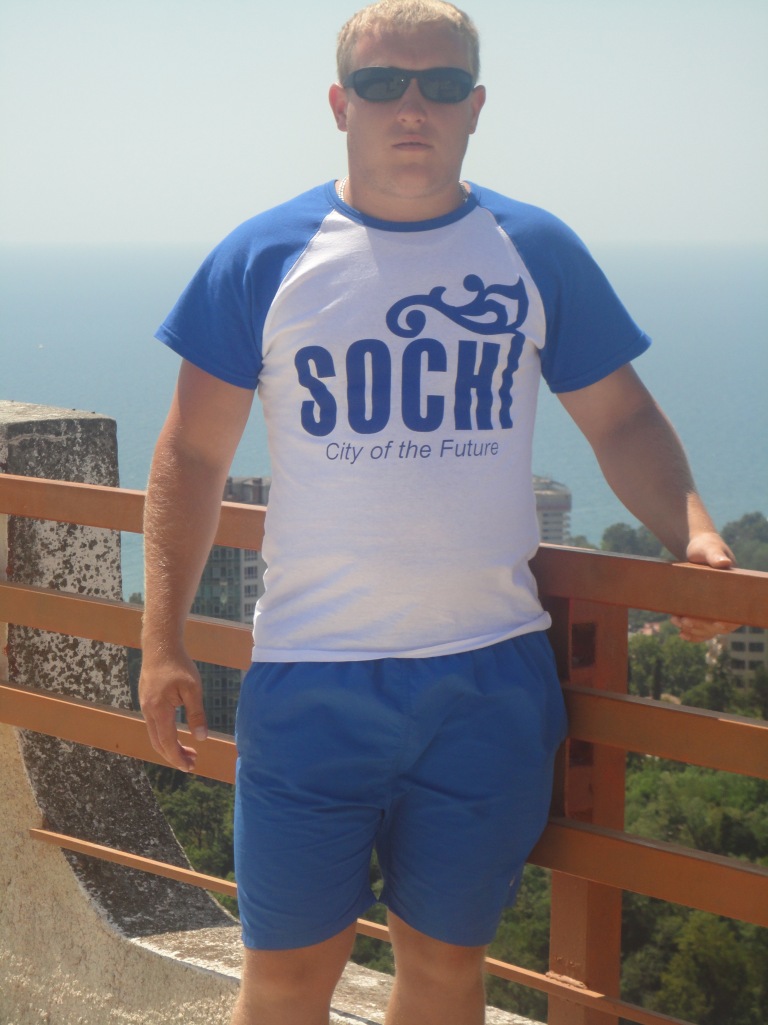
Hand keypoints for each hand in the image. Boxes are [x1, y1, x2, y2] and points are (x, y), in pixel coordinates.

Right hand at [138, 650, 207, 771]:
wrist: (160, 646)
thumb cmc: (179, 665)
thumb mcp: (193, 689)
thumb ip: (197, 714)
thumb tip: (201, 738)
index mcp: (159, 710)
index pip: (167, 743)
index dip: (178, 758)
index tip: (190, 767)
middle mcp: (148, 711)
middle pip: (158, 743)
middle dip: (174, 756)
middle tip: (192, 762)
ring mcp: (145, 706)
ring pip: (155, 735)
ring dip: (170, 746)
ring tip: (189, 751)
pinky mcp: (146, 701)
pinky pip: (154, 726)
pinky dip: (165, 736)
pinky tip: (177, 734)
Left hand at [672, 531, 738, 641]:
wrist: (696, 548)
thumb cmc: (706, 546)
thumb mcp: (710, 548)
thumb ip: (716, 555)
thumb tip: (724, 563)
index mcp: (736, 590)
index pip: (737, 613)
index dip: (729, 621)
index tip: (717, 624)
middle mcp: (729, 602)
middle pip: (720, 624)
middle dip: (703, 626)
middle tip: (684, 621)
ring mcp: (717, 607)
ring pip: (709, 629)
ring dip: (694, 630)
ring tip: (676, 622)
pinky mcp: (704, 609)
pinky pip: (702, 627)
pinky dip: (693, 633)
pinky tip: (682, 634)